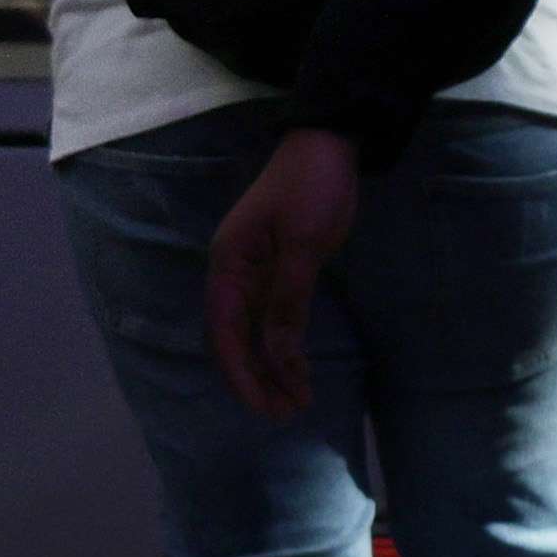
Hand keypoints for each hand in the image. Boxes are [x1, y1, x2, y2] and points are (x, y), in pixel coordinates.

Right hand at [208, 129, 361, 419]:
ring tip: (296, 402)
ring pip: (254, 335)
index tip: (265, 407)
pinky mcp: (276, 271)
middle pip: (235, 340)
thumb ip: (288, 302)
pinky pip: (272, 320)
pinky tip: (299, 371)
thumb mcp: (305, 245)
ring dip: (271, 369)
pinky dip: (283, 347)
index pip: (226, 333)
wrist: (330, 142)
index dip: (242, 375)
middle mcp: (233, 274)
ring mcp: (253, 273)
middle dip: (257, 379)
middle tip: (287, 413)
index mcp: (229, 265)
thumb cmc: (313, 186)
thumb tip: (277, 356)